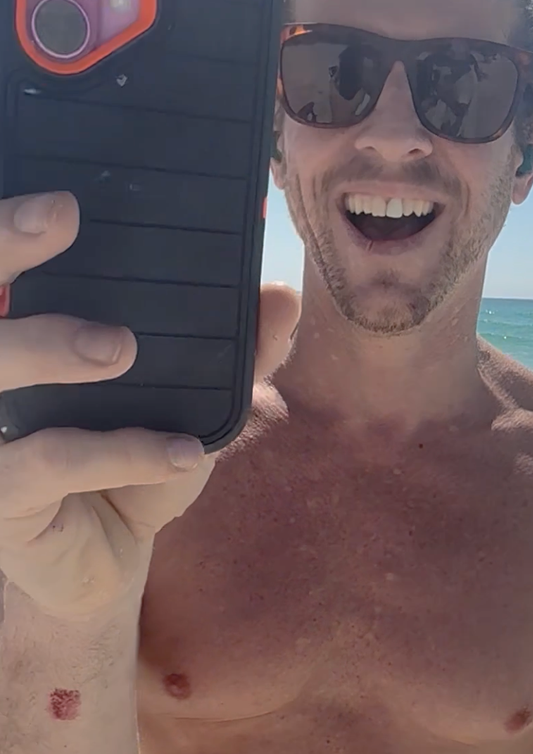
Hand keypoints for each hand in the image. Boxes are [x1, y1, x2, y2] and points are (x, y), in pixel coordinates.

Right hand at [0, 192, 299, 619]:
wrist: (103, 560)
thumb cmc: (127, 465)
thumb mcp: (186, 405)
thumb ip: (232, 353)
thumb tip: (282, 294)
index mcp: (20, 330)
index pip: (2, 264)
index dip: (11, 224)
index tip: (63, 193)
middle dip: (4, 245)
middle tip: (63, 215)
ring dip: (48, 347)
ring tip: (120, 349)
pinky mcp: (1, 495)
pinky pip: (50, 461)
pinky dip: (120, 451)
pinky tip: (183, 453)